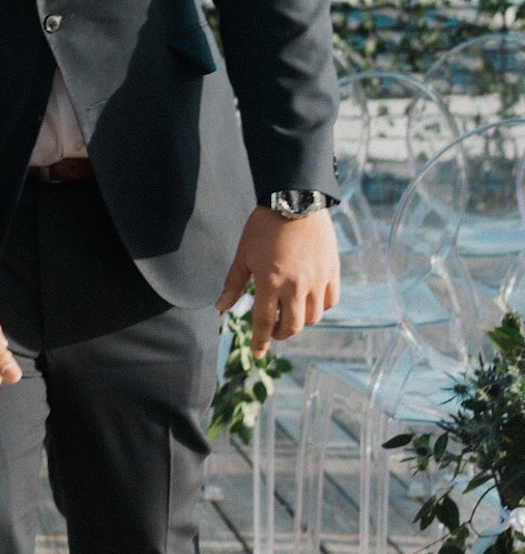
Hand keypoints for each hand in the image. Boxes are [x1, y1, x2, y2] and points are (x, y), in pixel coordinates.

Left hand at [217, 206, 339, 354]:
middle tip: (274, 329)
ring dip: (300, 321)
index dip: (260, 342)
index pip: (264, 322)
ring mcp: (317, 279)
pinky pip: (330, 301)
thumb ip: (233, 284)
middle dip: (280, 333)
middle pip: (292, 326)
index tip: (258, 354)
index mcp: (270, 282)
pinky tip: (310, 302)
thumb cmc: (264, 226)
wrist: (295, 200)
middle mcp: (296, 285)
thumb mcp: (243, 255)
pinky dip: (320, 308)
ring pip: (313, 317)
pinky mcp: (332, 271)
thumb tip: (220, 308)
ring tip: (290, 314)